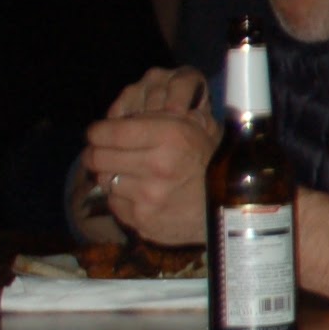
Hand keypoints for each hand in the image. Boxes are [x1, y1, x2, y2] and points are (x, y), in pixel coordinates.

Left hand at [79, 67, 219, 245]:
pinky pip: (115, 203)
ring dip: (111, 175)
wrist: (232, 206)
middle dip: (96, 153)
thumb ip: (162, 116)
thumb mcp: (197, 127)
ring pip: (104, 180)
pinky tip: (139, 194)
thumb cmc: (211, 159)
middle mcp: (157, 165)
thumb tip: (123, 110)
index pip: (107, 132)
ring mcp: (148, 196)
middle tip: (102, 152)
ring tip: (127, 173)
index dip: (97, 131)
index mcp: (169, 136)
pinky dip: (122, 197)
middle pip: (97, 157)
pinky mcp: (143, 220)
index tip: (98, 133)